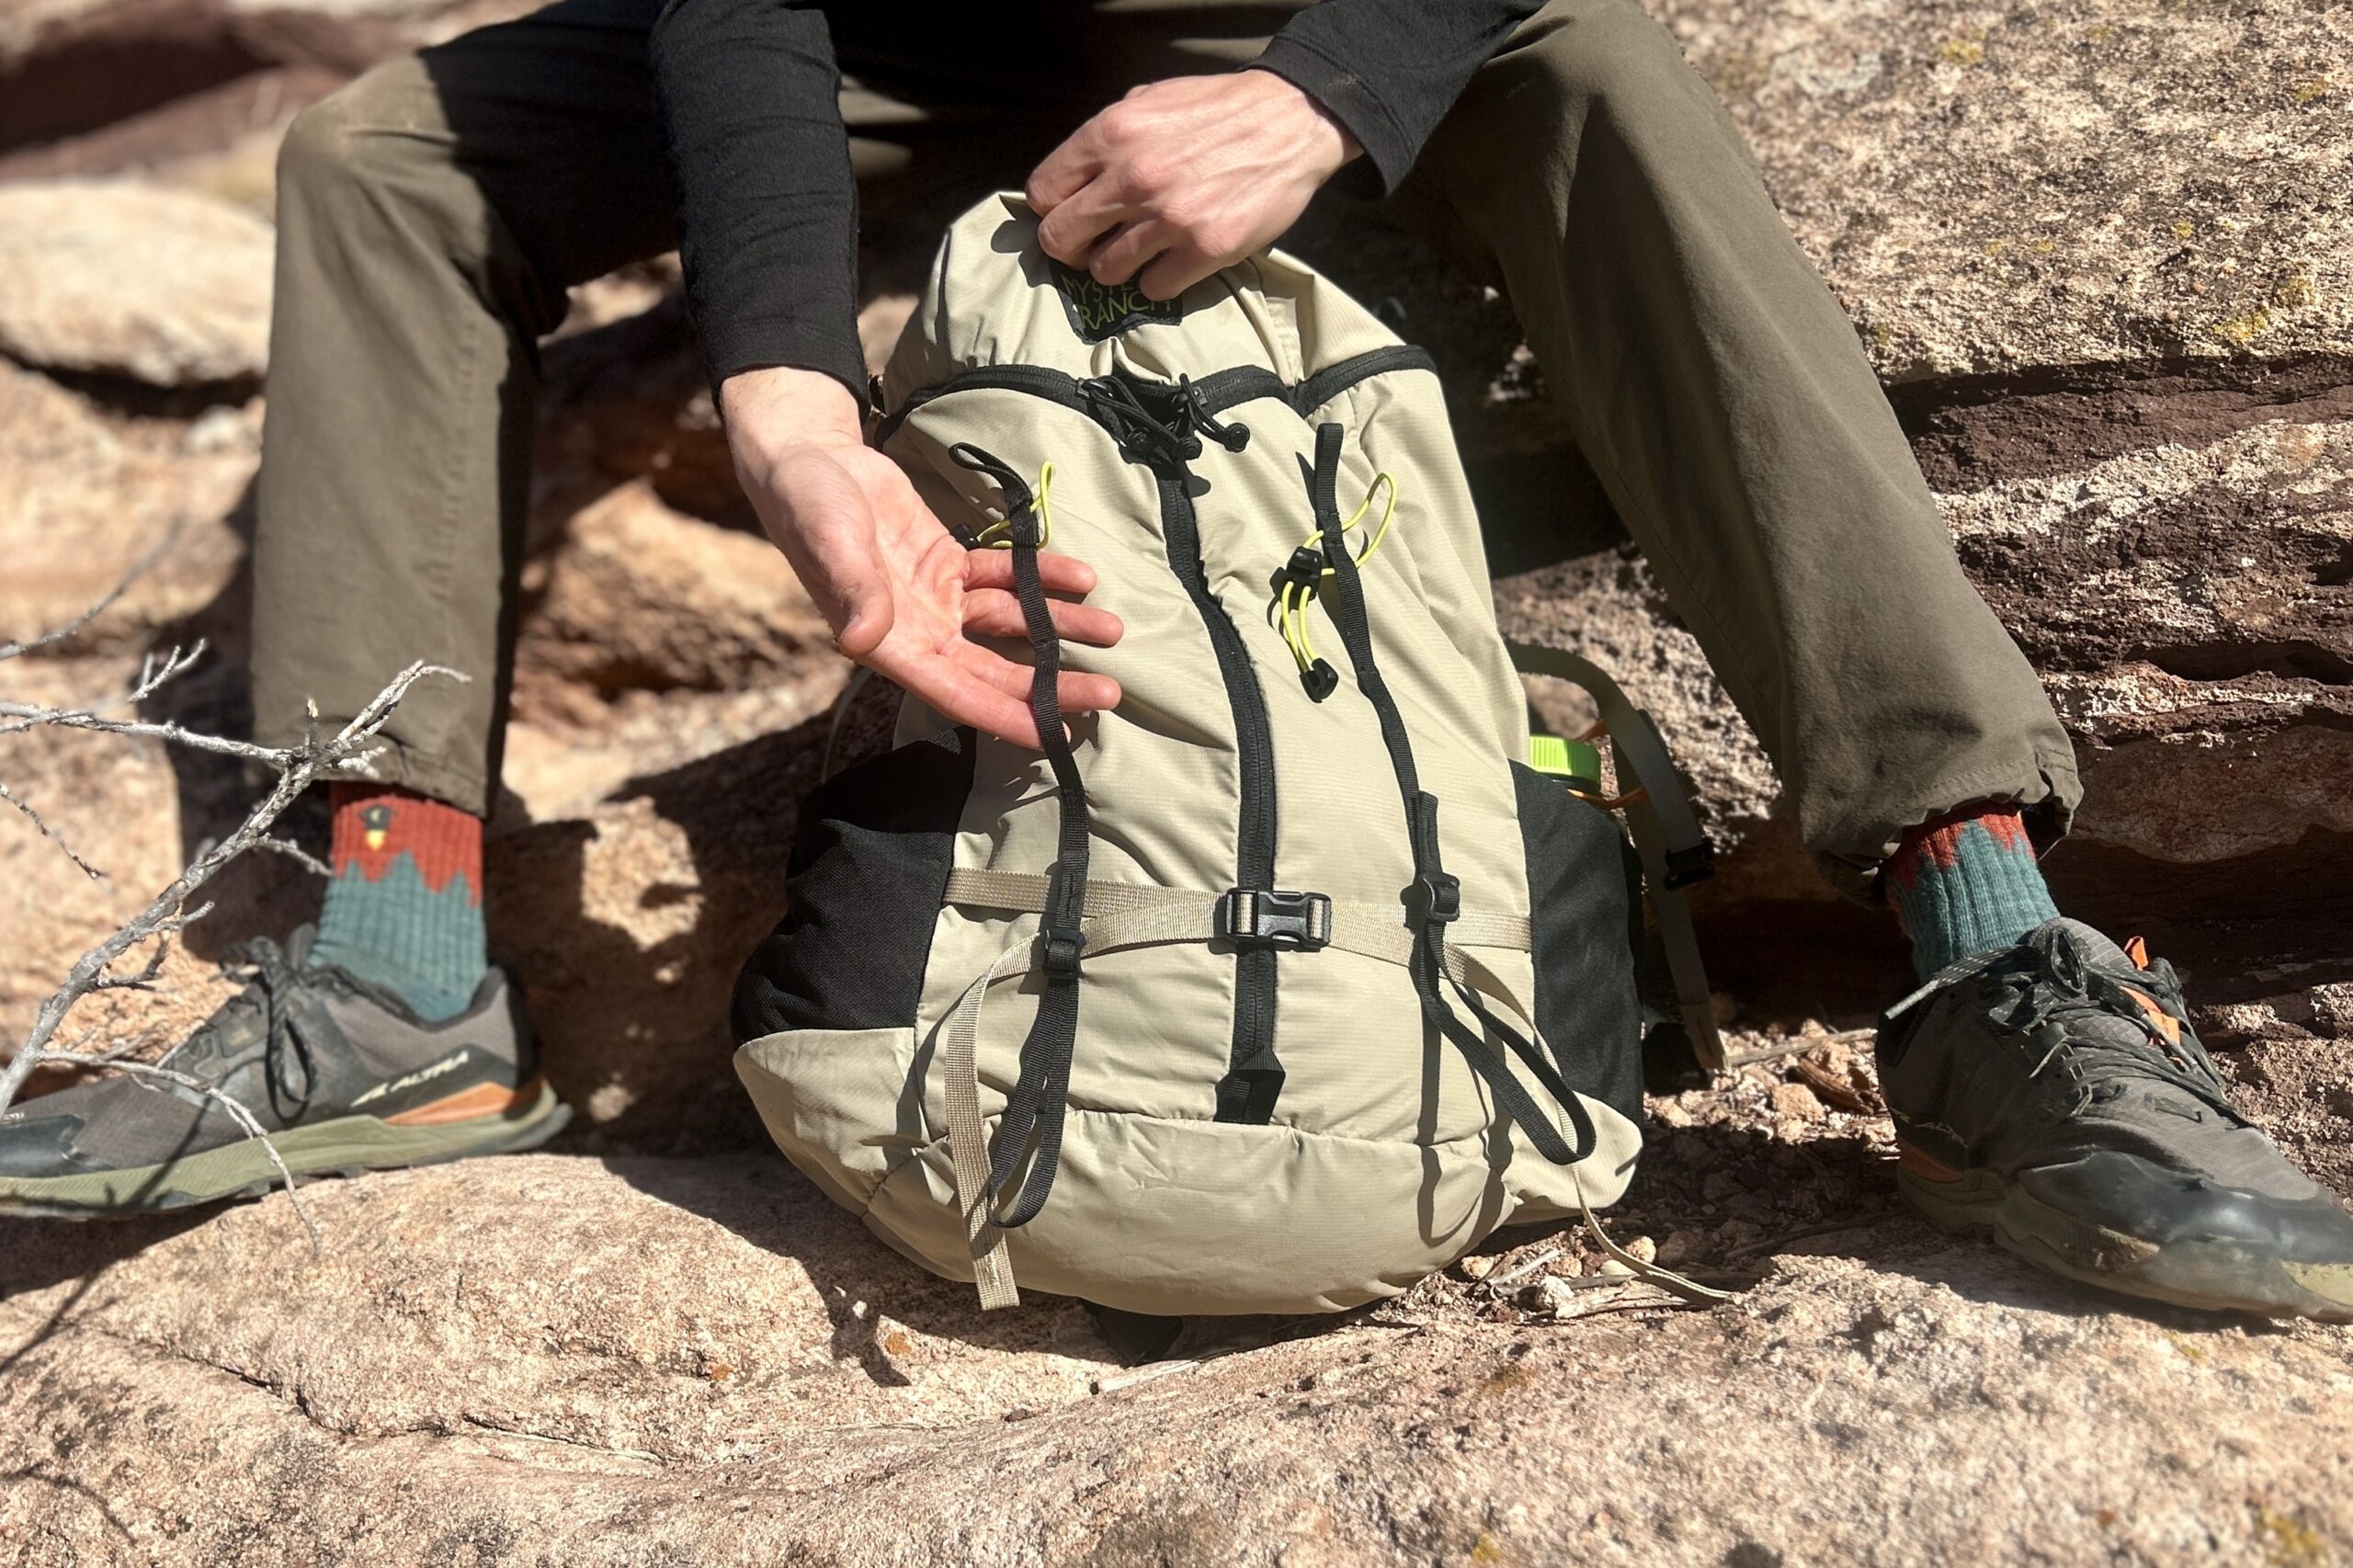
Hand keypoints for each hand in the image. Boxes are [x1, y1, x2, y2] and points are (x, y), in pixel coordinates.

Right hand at [721, 367, 1122, 747]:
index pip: (956, 693)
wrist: (809, 461)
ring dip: (1058, 627)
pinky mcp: (948, 564)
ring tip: (1113, 630)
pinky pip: (1003, 578)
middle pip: (996, 669)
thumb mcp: (831, 545)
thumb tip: (862, 640)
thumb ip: (852, 592)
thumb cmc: (809, 508)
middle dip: (1051, 683)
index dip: (1005, 716)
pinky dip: (1041, 577)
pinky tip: (1081, 577)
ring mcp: (938, 599)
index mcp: (890, 644)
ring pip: (1009, 624)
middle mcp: (920, 631)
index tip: (1053, 733)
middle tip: (1109, 692)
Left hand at [1027, 70, 1360, 300]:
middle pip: (1060, 240)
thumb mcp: (1150, 99)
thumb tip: (1073, 176)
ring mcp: (1167, 218)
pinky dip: (1159, 279)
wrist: (1292, 121)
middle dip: (1071, 247)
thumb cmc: (1218, 109)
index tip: (1070, 212)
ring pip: (1104, 271)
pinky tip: (1175, 259)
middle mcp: (1132, 177)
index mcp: (1112, 134)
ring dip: (1118, 265)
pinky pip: (1153, 288)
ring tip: (1142, 249)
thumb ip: (1108, 137)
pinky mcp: (1203, 250)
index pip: (1043, 193)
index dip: (1052, 208)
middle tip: (1093, 244)